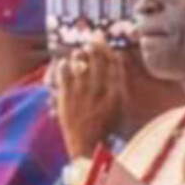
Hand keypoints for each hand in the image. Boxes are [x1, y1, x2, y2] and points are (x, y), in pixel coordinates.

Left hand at [52, 38, 125, 158]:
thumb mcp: (119, 109)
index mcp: (116, 95)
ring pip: (81, 65)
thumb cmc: (105, 128)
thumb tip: (118, 64)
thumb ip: (119, 87)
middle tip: (93, 38)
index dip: (110, 51)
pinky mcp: (66, 98)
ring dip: (80, 55)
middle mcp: (100, 92)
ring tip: (78, 51)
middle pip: (99, 62)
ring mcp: (82, 94)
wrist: (86, 146)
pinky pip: (64, 75)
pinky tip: (64, 62)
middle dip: (96, 46)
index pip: (115, 66)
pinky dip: (64, 66)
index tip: (107, 44)